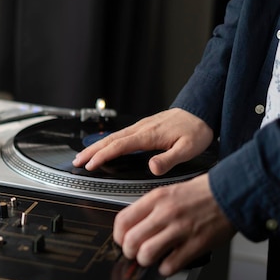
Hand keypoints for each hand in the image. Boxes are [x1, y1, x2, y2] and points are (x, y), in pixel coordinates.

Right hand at [72, 108, 213, 175]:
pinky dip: (107, 142)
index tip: (90, 165)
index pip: (120, 146)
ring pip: (114, 137)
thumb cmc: (196, 131)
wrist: (202, 111)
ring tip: (83, 157)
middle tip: (77, 161)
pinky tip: (103, 147)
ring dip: (96, 147)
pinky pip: (120, 135)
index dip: (103, 156)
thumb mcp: (188, 149)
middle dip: (92, 151)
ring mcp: (141, 127)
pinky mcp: (144, 127)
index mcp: (149, 135)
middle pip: (110, 140)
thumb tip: (152, 168)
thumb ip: (169, 159)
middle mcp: (142, 129)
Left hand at [113, 173, 234, 275]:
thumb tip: (133, 227)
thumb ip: (151, 208)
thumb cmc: (202, 194)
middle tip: (136, 253)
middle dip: (130, 252)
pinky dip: (166, 268)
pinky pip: (169, 265)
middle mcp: (166, 213)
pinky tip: (170, 262)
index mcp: (157, 198)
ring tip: (152, 258)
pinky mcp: (195, 244)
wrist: (231, 193)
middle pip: (131, 241)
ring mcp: (180, 229)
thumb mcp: (170, 191)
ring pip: (146, 254)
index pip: (123, 220)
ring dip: (146, 261)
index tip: (123, 240)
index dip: (118, 236)